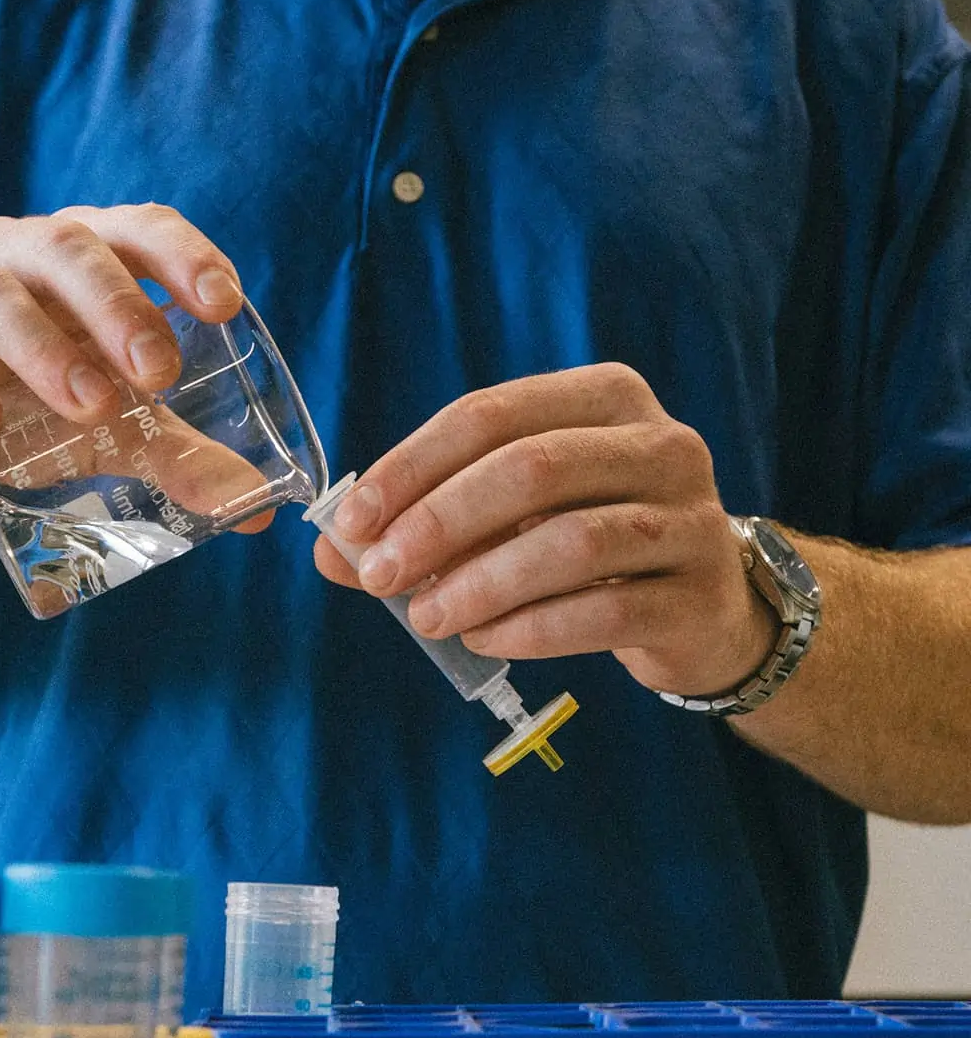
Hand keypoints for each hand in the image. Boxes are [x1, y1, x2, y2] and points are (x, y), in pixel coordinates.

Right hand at [0, 203, 244, 498]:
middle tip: (158, 370)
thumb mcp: (115, 428)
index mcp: (78, 258)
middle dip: (118, 304)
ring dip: (44, 347)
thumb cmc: (33, 403)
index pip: (135, 227)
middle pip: (65, 249)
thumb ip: (181, 454)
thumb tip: (256, 506)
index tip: (223, 304)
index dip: (182, 254)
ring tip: (93, 406)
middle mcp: (11, 258)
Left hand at [313, 363, 778, 699]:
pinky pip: (605, 608)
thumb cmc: (594, 540)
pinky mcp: (698, 594)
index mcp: (604, 397)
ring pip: (572, 540)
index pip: (491, 414)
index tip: (352, 522)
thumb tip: (332, 550)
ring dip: (482, 582)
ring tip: (426, 618)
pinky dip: (531, 628)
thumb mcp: (515, 514)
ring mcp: (690, 517)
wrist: (705, 607)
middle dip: (439, 522)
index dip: (412, 465)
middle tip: (379, 576)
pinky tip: (484, 640)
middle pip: (531, 468)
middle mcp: (660, 442)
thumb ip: (429, 521)